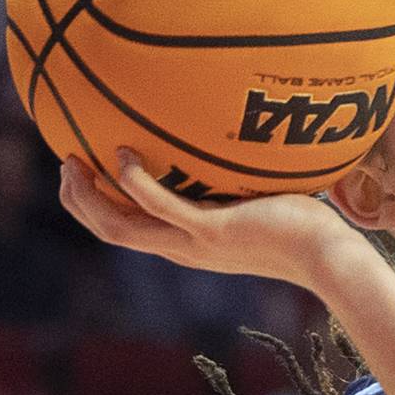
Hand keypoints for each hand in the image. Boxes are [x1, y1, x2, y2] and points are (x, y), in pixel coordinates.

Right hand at [59, 150, 366, 292]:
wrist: (328, 256)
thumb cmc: (302, 226)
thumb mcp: (254, 197)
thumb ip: (232, 178)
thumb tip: (229, 139)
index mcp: (187, 242)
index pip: (127, 229)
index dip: (95, 205)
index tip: (81, 172)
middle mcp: (183, 247)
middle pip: (109, 231)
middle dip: (78, 200)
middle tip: (66, 163)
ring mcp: (195, 243)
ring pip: (120, 228)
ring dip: (89, 197)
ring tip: (74, 160)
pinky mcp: (213, 232)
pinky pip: (161, 208)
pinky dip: (136, 184)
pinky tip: (123, 156)